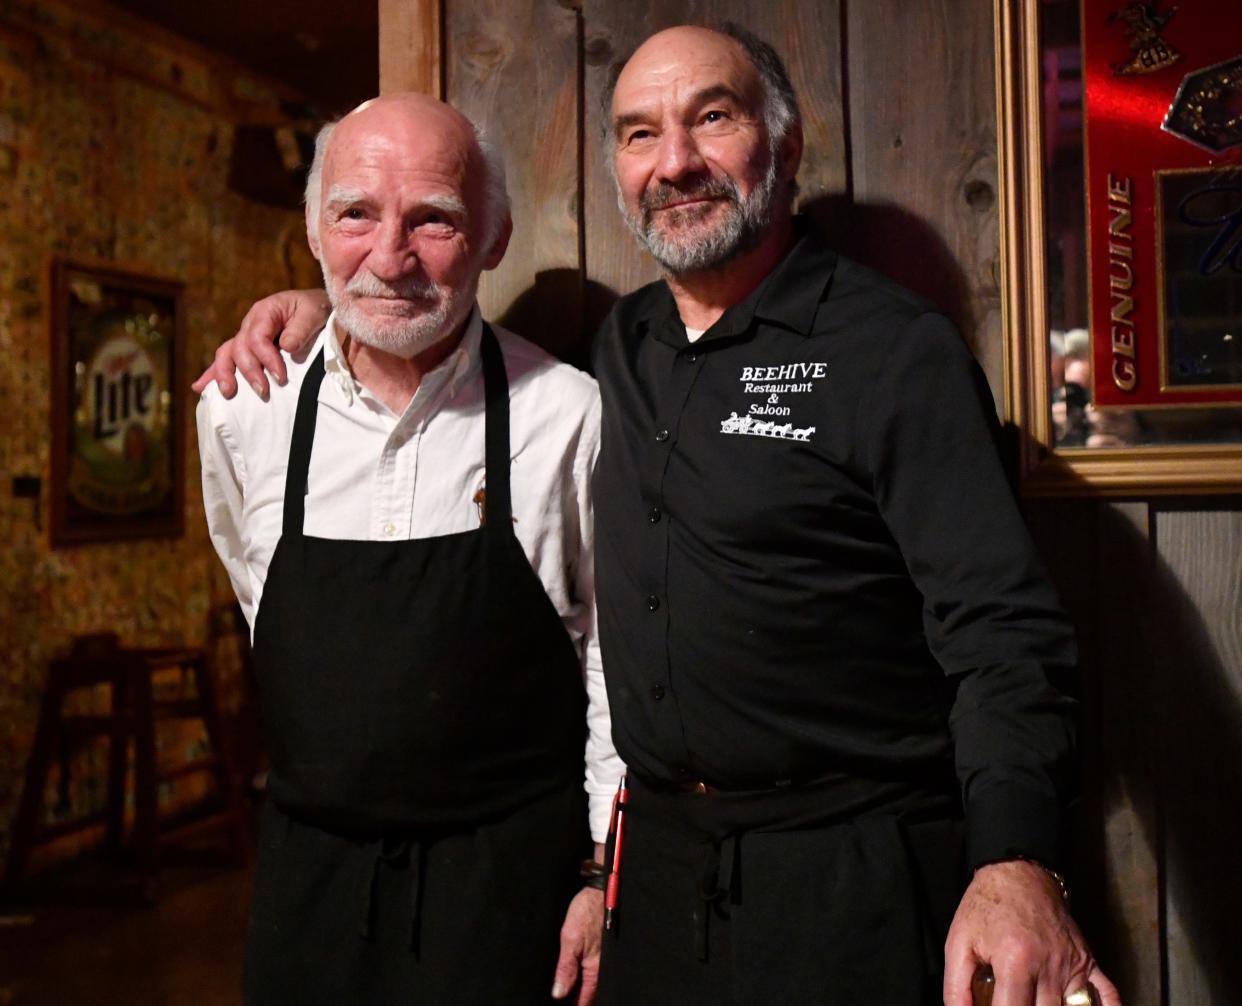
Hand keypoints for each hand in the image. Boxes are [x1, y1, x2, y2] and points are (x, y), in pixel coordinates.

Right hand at [191, 289, 330, 398]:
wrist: (316, 308)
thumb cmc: (315, 309)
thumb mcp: (314, 312)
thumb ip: (301, 328)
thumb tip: (285, 346)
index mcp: (265, 312)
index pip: (257, 337)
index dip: (266, 358)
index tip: (280, 377)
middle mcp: (250, 324)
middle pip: (239, 348)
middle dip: (249, 371)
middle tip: (263, 391)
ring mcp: (245, 337)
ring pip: (226, 354)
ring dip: (224, 374)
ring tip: (228, 393)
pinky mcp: (247, 350)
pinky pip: (226, 361)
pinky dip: (212, 374)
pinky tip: (201, 388)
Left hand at [550, 885, 602, 1003]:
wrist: (599, 891)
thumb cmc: (586, 912)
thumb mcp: (571, 939)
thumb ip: (566, 968)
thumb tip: (559, 994)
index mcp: (595, 970)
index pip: (585, 998)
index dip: (574, 1005)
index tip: (560, 1005)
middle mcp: (602, 968)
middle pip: (589, 992)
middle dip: (576, 998)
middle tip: (560, 998)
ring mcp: (602, 959)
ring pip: (590, 982)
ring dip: (579, 988)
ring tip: (564, 990)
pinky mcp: (600, 951)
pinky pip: (590, 970)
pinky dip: (582, 976)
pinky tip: (572, 974)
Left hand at [944, 860, 1120, 1005]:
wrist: (1017, 872)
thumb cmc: (986, 906)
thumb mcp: (958, 943)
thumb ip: (956, 987)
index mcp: (1016, 962)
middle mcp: (1050, 966)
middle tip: (1011, 1003)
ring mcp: (1073, 965)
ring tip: (1033, 1002)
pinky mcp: (1087, 961)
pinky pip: (1108, 994)